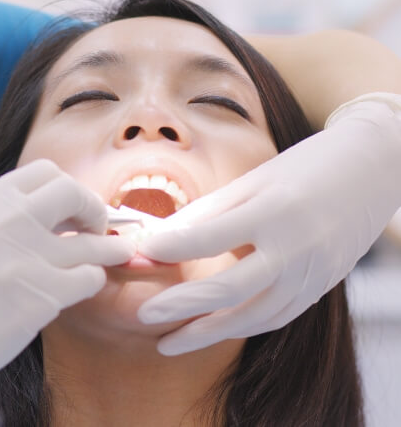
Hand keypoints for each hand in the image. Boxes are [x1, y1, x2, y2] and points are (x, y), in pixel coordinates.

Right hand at [0, 159, 134, 401]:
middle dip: (94, 208)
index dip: (69, 188)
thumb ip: (10, 215)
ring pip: (91, 243)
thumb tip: (67, 211)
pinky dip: (93, 280)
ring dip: (109, 249)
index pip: (45, 171)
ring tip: (118, 252)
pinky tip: (84, 284)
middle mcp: (4, 222)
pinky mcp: (40, 297)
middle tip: (99, 226)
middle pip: (72, 193)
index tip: (76, 207)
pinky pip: (89, 278)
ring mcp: (24, 259)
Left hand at [137, 93, 400, 354]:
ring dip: (208, 333)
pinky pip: (276, 317)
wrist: (370, 171)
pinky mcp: (320, 288)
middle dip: (183, 306)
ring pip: (253, 316)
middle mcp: (295, 248)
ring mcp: (312, 274)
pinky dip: (240, 326)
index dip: (172, 246)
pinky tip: (212, 330)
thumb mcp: (253, 181)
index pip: (212, 236)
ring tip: (169, 342)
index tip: (141, 252)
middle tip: (146, 316)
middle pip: (230, 288)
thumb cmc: (303, 169)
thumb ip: (208, 212)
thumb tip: (160, 238)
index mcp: (274, 210)